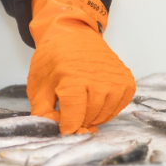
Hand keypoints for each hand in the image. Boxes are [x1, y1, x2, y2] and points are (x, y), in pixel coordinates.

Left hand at [27, 0, 135, 134]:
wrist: (74, 34)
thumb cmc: (53, 59)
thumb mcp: (38, 85)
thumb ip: (43, 112)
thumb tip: (53, 131)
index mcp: (73, 80)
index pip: (74, 119)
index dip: (66, 129)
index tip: (62, 129)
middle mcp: (98, 81)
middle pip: (90, 119)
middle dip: (78, 122)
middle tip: (70, 113)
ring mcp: (115, 80)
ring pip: (105, 115)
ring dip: (93, 117)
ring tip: (82, 106)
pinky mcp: (126, 80)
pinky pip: (119, 107)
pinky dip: (108, 109)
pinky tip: (96, 100)